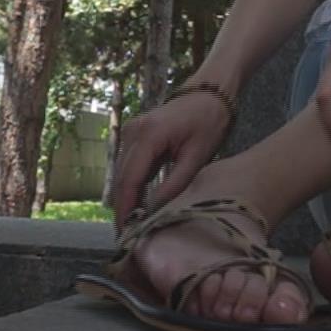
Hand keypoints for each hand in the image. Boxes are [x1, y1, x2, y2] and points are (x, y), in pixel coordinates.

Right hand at [107, 81, 232, 228]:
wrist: (210, 93)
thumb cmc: (209, 121)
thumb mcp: (197, 156)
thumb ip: (175, 184)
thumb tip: (155, 211)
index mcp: (149, 135)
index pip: (130, 179)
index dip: (126, 208)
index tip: (126, 232)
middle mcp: (133, 131)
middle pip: (121, 178)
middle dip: (122, 208)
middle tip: (126, 236)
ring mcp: (132, 131)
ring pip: (122, 172)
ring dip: (125, 198)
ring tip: (130, 226)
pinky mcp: (135, 134)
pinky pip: (129, 165)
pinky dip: (131, 185)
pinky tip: (136, 205)